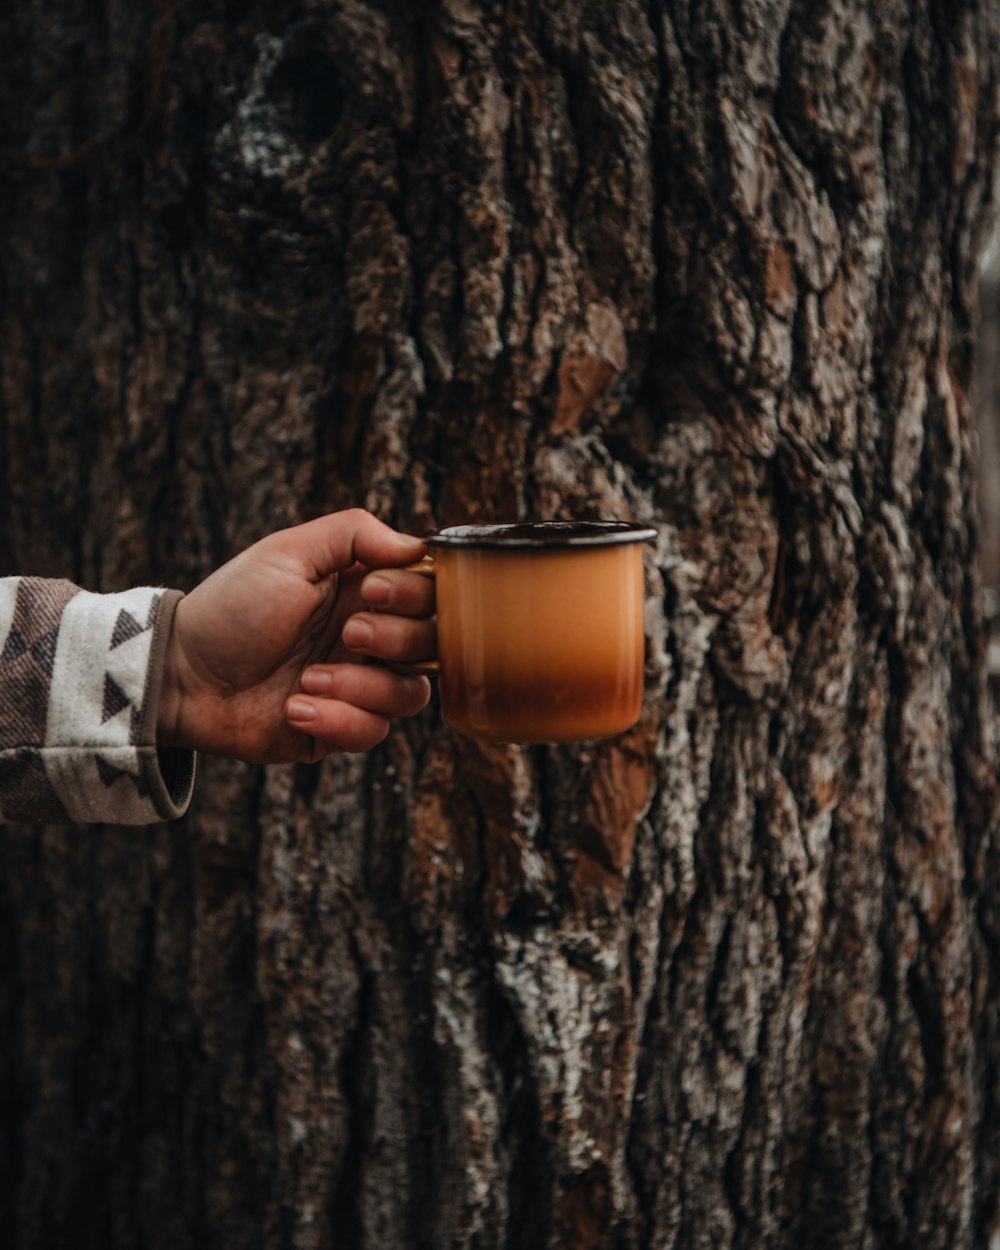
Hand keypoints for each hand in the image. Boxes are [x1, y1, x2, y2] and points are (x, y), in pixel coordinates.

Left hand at [156, 509, 434, 761]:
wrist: (182, 675)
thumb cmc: (231, 608)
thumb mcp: (288, 553)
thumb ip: (355, 533)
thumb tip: (417, 547)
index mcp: (364, 591)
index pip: (429, 593)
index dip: (415, 595)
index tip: (371, 591)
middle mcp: (371, 639)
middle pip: (432, 644)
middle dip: (394, 639)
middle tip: (348, 633)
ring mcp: (358, 685)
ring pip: (412, 693)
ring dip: (364, 685)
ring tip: (309, 679)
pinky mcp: (340, 728)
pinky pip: (374, 733)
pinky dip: (338, 720)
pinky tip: (293, 706)